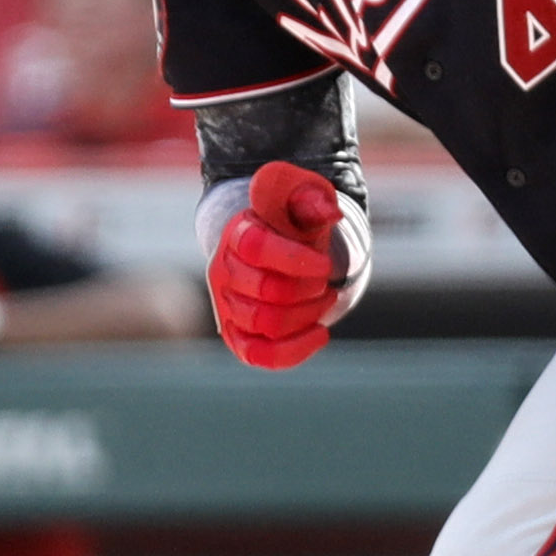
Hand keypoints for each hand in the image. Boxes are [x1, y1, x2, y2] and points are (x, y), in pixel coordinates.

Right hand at [209, 161, 342, 369]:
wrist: (283, 249)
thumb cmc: (295, 223)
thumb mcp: (305, 199)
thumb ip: (314, 200)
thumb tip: (331, 212)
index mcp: (239, 234)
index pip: (255, 247)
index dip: (294, 259)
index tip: (324, 264)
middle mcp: (224, 270)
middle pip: (267, 291)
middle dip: (309, 289)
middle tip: (326, 281)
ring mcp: (228, 305)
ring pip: (266, 323)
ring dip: (308, 314)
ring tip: (325, 299)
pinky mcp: (238, 335)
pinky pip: (258, 355)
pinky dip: (293, 351)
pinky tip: (320, 334)